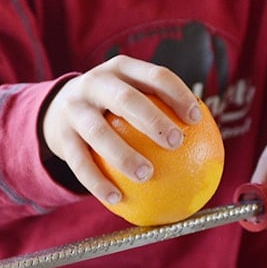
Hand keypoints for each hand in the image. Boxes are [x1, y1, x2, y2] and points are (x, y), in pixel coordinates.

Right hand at [41, 55, 201, 203]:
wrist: (57, 109)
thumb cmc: (113, 107)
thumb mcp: (132, 95)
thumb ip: (162, 108)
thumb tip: (209, 140)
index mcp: (121, 69)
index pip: (155, 75)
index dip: (178, 94)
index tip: (196, 119)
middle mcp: (95, 84)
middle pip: (125, 99)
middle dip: (153, 120)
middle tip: (177, 143)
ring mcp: (75, 109)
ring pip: (98, 132)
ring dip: (123, 155)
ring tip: (147, 175)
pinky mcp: (61, 136)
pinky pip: (80, 163)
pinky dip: (98, 182)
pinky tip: (117, 199)